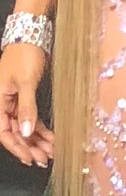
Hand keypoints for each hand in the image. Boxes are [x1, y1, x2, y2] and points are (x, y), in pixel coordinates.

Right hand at [0, 45, 52, 167]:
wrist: (31, 36)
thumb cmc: (25, 55)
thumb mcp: (26, 82)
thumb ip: (27, 108)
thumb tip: (27, 132)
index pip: (5, 133)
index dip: (17, 148)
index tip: (31, 159)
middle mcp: (3, 105)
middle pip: (15, 133)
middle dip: (30, 147)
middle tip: (46, 159)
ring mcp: (13, 103)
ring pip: (25, 127)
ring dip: (37, 140)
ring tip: (51, 152)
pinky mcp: (24, 98)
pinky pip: (31, 118)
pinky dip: (40, 128)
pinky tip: (51, 138)